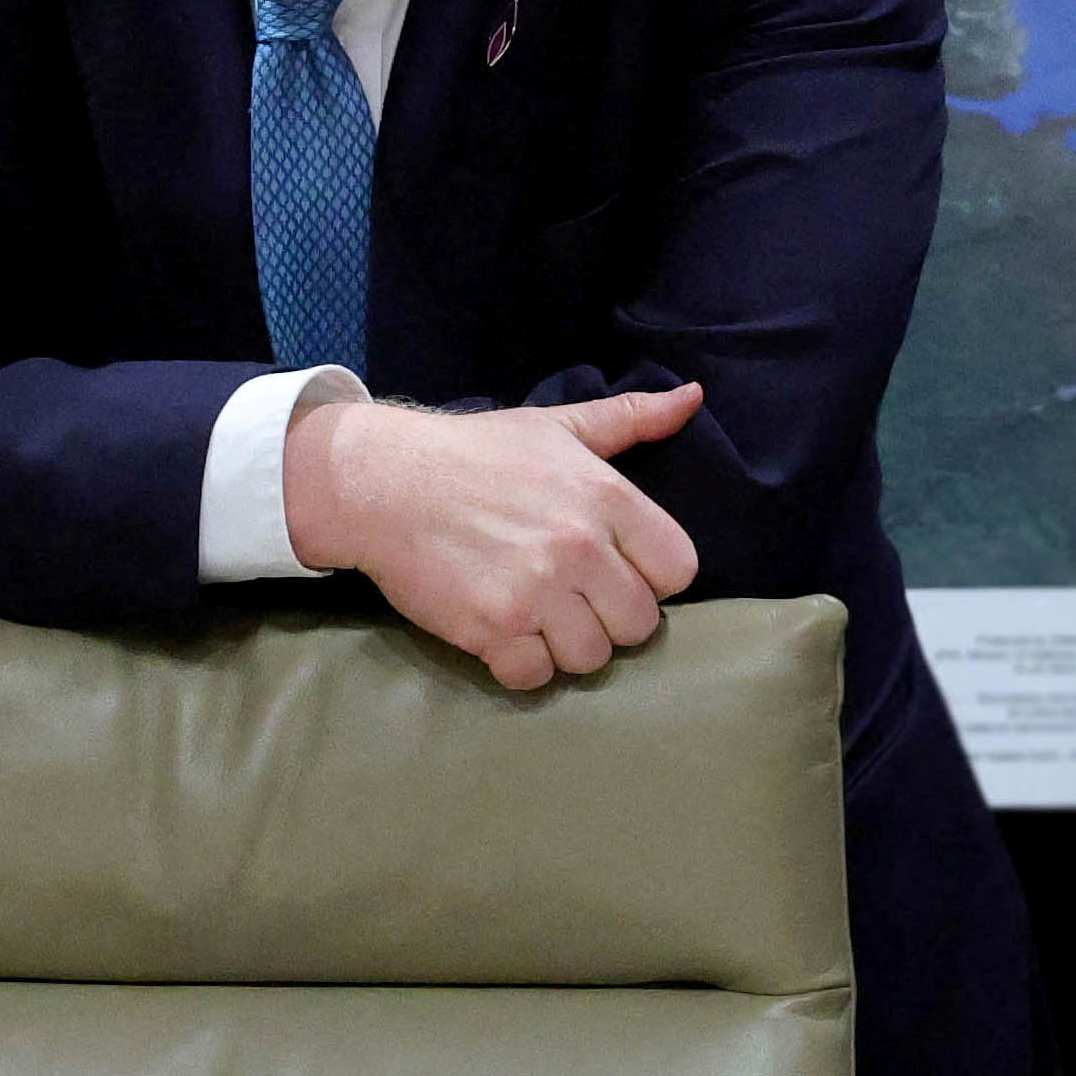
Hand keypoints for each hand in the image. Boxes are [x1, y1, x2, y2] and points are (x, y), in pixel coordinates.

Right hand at [281, 383, 705, 690]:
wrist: (381, 482)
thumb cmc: (474, 453)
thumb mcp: (556, 426)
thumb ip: (631, 418)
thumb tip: (694, 398)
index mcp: (605, 497)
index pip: (678, 569)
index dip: (650, 575)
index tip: (615, 567)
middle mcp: (579, 547)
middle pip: (639, 625)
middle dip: (608, 617)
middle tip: (570, 596)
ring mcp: (536, 592)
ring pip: (592, 658)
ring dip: (565, 646)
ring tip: (536, 615)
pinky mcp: (492, 629)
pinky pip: (536, 678)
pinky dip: (521, 665)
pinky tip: (504, 634)